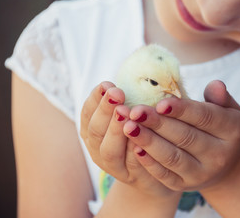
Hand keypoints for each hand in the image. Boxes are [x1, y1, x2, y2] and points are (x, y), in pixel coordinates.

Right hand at [80, 82, 177, 197]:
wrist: (152, 171)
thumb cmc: (142, 133)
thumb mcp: (131, 114)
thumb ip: (128, 97)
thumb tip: (139, 61)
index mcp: (93, 131)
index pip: (87, 113)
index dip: (95, 99)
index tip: (107, 84)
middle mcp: (98, 149)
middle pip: (95, 131)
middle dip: (105, 110)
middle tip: (118, 93)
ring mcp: (113, 167)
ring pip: (109, 151)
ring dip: (116, 131)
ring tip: (126, 114)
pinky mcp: (132, 178)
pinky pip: (132, 166)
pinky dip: (135, 153)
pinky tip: (141, 140)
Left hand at [123, 80, 239, 190]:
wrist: (225, 164)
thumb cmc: (220, 127)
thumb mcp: (228, 110)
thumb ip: (219, 98)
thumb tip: (216, 85)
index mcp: (233, 130)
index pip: (205, 117)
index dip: (182, 110)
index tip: (160, 102)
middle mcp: (221, 155)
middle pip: (186, 137)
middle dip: (158, 124)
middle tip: (135, 111)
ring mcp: (202, 173)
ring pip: (173, 157)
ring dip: (149, 142)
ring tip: (129, 127)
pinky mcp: (185, 185)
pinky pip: (165, 175)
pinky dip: (149, 163)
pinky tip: (134, 148)